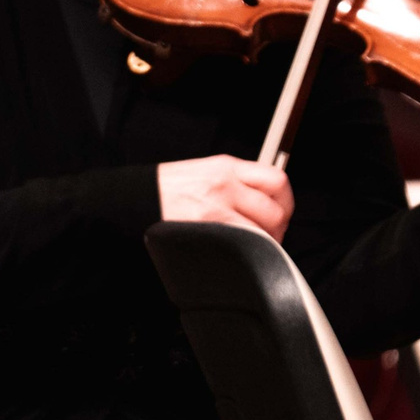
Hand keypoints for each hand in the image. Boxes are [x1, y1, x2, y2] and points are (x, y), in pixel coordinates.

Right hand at [158, 154, 291, 240]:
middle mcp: (225, 183)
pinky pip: (246, 242)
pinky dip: (250, 251)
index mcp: (226, 166)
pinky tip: (240, 252)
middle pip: (276, 209)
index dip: (285, 202)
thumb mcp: (202, 172)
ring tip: (254, 247)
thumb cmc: (165, 189)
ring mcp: (217, 205)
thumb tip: (261, 200)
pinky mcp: (208, 226)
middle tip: (267, 236)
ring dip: (266, 243)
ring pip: (265, 230)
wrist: (134, 197)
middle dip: (277, 229)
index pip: (277, 180)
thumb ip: (233, 181)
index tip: (279, 213)